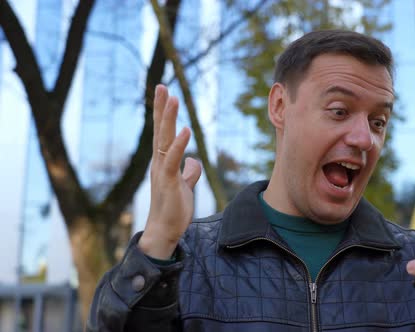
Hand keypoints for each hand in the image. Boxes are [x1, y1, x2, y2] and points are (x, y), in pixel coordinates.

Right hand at [138, 85, 201, 258]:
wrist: (165, 230)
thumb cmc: (173, 208)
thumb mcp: (185, 185)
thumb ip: (189, 172)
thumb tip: (194, 161)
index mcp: (164, 162)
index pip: (163, 133)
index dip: (164, 114)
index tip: (165, 94)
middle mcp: (160, 163)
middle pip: (160, 130)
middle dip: (162, 108)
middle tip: (162, 86)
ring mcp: (163, 171)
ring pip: (165, 140)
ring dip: (169, 119)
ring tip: (172, 99)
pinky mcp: (169, 182)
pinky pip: (174, 160)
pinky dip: (179, 145)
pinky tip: (185, 130)